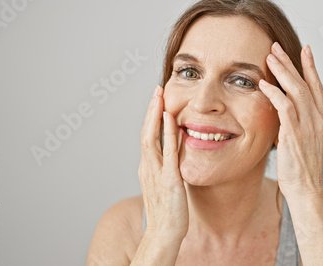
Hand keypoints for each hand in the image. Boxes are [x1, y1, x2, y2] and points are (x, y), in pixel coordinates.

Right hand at [138, 85, 188, 238]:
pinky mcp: (168, 180)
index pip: (147, 136)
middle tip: (157, 89)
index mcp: (148, 168)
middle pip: (145, 132)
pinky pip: (167, 151)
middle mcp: (148, 167)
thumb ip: (168, 167)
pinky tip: (170, 118)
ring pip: (151, 137)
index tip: (156, 100)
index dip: (151, 117)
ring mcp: (156, 173)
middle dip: (150, 109)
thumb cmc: (168, 212)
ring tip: (159, 96)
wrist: (164, 234)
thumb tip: (176, 153)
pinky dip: (167, 133)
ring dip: (154, 115)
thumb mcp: (166, 184)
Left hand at [259, 42, 322, 197]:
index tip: (304, 49)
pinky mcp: (293, 135)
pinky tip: (264, 84)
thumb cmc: (305, 166)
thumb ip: (316, 115)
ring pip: (296, 91)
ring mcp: (307, 127)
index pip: (316, 86)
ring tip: (269, 57)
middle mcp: (317, 119)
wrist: (307, 190)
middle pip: (304, 83)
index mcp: (321, 119)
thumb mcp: (313, 138)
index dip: (310, 66)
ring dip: (282, 72)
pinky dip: (275, 94)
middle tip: (276, 46)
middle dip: (291, 62)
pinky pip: (284, 108)